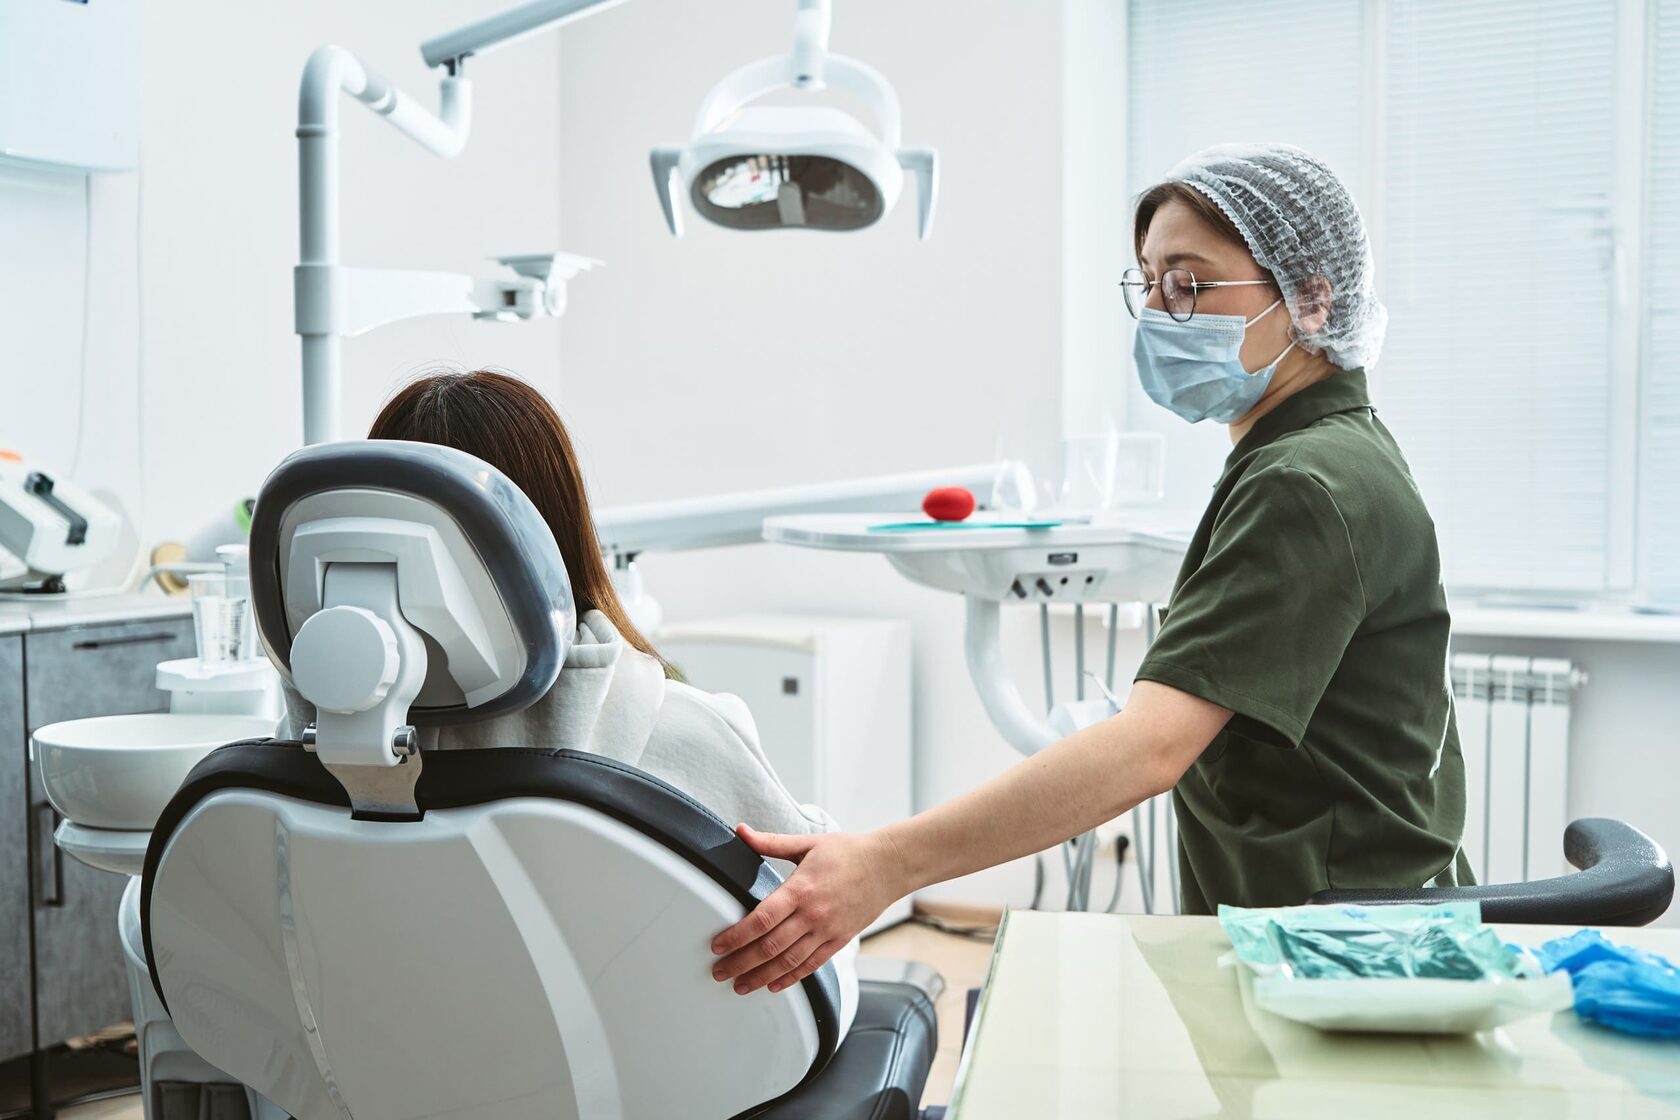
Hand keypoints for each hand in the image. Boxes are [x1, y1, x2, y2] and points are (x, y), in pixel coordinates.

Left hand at [711, 825, 907, 994]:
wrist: (888, 866)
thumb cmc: (848, 852)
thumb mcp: (808, 843)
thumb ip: (771, 842)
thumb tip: (741, 831)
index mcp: (801, 889)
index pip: (761, 919)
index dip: (736, 936)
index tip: (718, 946)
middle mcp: (813, 914)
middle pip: (770, 946)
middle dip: (741, 963)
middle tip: (719, 972)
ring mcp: (827, 931)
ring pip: (788, 962)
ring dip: (761, 977)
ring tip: (740, 986)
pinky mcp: (839, 940)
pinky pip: (812, 966)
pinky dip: (791, 978)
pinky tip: (774, 985)